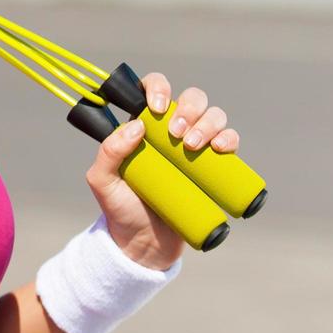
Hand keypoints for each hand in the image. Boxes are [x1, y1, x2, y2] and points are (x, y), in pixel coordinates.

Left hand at [84, 72, 239, 270]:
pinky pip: (229, 141)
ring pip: (213, 115)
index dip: (158, 87)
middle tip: (177, 134)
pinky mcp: (214, 167)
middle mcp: (172, 131)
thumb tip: (136, 126)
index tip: (156, 107)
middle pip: (191, 98)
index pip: (153, 90)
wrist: (145, 245)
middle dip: (188, 108)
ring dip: (208, 122)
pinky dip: (229, 138)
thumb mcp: (102, 181)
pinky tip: (221, 148)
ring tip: (192, 146)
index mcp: (145, 126)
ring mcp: (195, 147)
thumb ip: (108, 152)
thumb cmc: (121, 208)